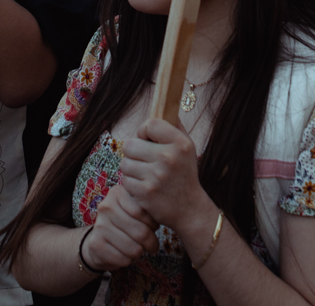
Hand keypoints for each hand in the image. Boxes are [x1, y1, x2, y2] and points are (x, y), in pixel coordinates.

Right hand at [84, 179, 157, 271]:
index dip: (153, 223)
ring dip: (139, 252)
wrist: (99, 241)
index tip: (155, 228)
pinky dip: (128, 260)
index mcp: (117, 193)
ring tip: (138, 249)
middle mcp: (106, 207)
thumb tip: (162, 217)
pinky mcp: (96, 244)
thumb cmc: (125, 224)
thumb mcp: (135, 211)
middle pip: (140, 232)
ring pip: (134, 248)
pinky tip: (125, 255)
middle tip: (153, 245)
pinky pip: (123, 259)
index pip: (142, 211)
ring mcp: (99, 226)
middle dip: (151, 243)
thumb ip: (147, 209)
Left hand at [119, 117, 212, 236]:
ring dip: (131, 169)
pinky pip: (125, 180)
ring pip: (124, 163)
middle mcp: (168, 157)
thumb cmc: (185, 174)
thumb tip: (164, 105)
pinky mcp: (145, 192)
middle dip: (134, 152)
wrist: (189, 209)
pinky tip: (143, 186)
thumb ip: (175, 126)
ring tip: (144, 174)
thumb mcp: (188, 148)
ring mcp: (156, 176)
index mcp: (180, 143)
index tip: (148, 140)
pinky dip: (131, 184)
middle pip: (130, 144)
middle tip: (144, 160)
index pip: (149, 124)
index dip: (144, 131)